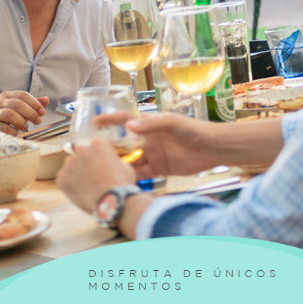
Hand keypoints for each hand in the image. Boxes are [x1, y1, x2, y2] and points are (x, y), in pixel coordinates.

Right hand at [0, 92, 49, 144]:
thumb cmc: (7, 118)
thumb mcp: (20, 110)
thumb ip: (32, 104)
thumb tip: (46, 99)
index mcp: (7, 96)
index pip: (23, 95)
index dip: (35, 103)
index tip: (42, 112)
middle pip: (18, 104)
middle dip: (31, 113)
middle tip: (38, 121)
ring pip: (10, 114)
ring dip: (21, 121)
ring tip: (25, 127)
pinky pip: (3, 128)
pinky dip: (13, 131)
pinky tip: (16, 133)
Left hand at [56, 139, 136, 212]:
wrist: (112, 200)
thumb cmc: (121, 182)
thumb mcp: (123, 164)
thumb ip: (113, 160)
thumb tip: (110, 163)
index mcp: (97, 143)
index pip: (95, 145)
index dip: (99, 155)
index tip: (101, 162)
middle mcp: (81, 150)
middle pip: (80, 153)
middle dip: (85, 161)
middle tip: (92, 173)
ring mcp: (69, 164)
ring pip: (70, 165)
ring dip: (76, 171)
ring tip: (86, 184)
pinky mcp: (62, 178)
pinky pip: (63, 178)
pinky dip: (69, 183)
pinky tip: (80, 190)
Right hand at [93, 112, 217, 179]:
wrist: (212, 149)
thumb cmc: (193, 130)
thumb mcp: (173, 123)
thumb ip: (152, 125)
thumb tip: (129, 125)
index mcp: (151, 124)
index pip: (126, 120)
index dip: (111, 120)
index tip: (95, 123)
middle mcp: (148, 139)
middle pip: (124, 143)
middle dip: (109, 147)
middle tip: (91, 155)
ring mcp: (152, 154)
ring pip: (129, 160)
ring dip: (117, 165)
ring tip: (100, 172)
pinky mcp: (158, 169)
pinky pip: (140, 174)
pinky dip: (130, 178)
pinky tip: (119, 183)